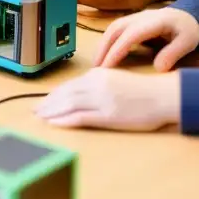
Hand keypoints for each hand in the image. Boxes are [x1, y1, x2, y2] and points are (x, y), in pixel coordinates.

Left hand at [34, 67, 180, 131]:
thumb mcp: (116, 79)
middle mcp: (96, 85)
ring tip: (39, 118)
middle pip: (64, 94)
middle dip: (47, 103)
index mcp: (98, 74)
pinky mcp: (108, 116)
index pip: (69, 85)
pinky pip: (80, 117)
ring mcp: (101, 100)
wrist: (163, 95)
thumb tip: (81, 91)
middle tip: (35, 111)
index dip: (53, 94)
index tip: (43, 100)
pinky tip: (54, 124)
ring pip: (68, 105)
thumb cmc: (144, 90)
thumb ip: (99, 83)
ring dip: (51, 111)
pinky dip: (64, 120)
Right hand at [94, 7, 198, 71]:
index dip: (117, 50)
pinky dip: (107, 41)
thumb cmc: (188, 29)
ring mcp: (135, 17)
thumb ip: (173, 53)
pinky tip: (105, 54)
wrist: (190, 14)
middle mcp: (140, 17)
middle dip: (103, 48)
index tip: (107, 67)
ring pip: (112, 28)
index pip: (130, 35)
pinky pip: (115, 29)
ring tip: (97, 63)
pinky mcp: (132, 21)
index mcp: (154, 21)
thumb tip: (158, 68)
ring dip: (102, 44)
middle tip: (96, 68)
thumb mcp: (188, 41)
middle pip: (115, 29)